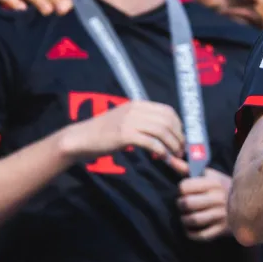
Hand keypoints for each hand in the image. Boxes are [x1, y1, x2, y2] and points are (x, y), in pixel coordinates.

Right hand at [61, 101, 184, 159]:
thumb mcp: (127, 121)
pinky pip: (150, 142)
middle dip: (179, 137)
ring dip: (172, 145)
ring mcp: (130, 121)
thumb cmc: (105, 133)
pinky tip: (161, 156)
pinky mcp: (124, 135)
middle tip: (180, 150)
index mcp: (139, 104)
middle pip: (168, 121)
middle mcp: (136, 110)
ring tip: (174, 155)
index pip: (168, 111)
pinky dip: (160, 150)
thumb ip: (146, 124)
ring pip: (162, 131)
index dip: (179, 125)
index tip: (182, 137)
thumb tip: (168, 134)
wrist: (80, 138)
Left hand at [171, 158, 231, 240]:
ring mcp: (221, 214)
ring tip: (186, 217)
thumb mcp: (209, 175)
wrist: (249, 202)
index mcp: (214, 182)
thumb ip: (187, 169)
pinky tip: (191, 228)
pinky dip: (191, 233)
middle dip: (181, 206)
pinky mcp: (223, 229)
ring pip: (193, 220)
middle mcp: (218, 197)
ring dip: (185, 220)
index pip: (184, 186)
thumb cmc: (222, 188)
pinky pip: (201, 235)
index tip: (186, 192)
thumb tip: (168, 159)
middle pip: (186, 203)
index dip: (181, 190)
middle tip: (184, 205)